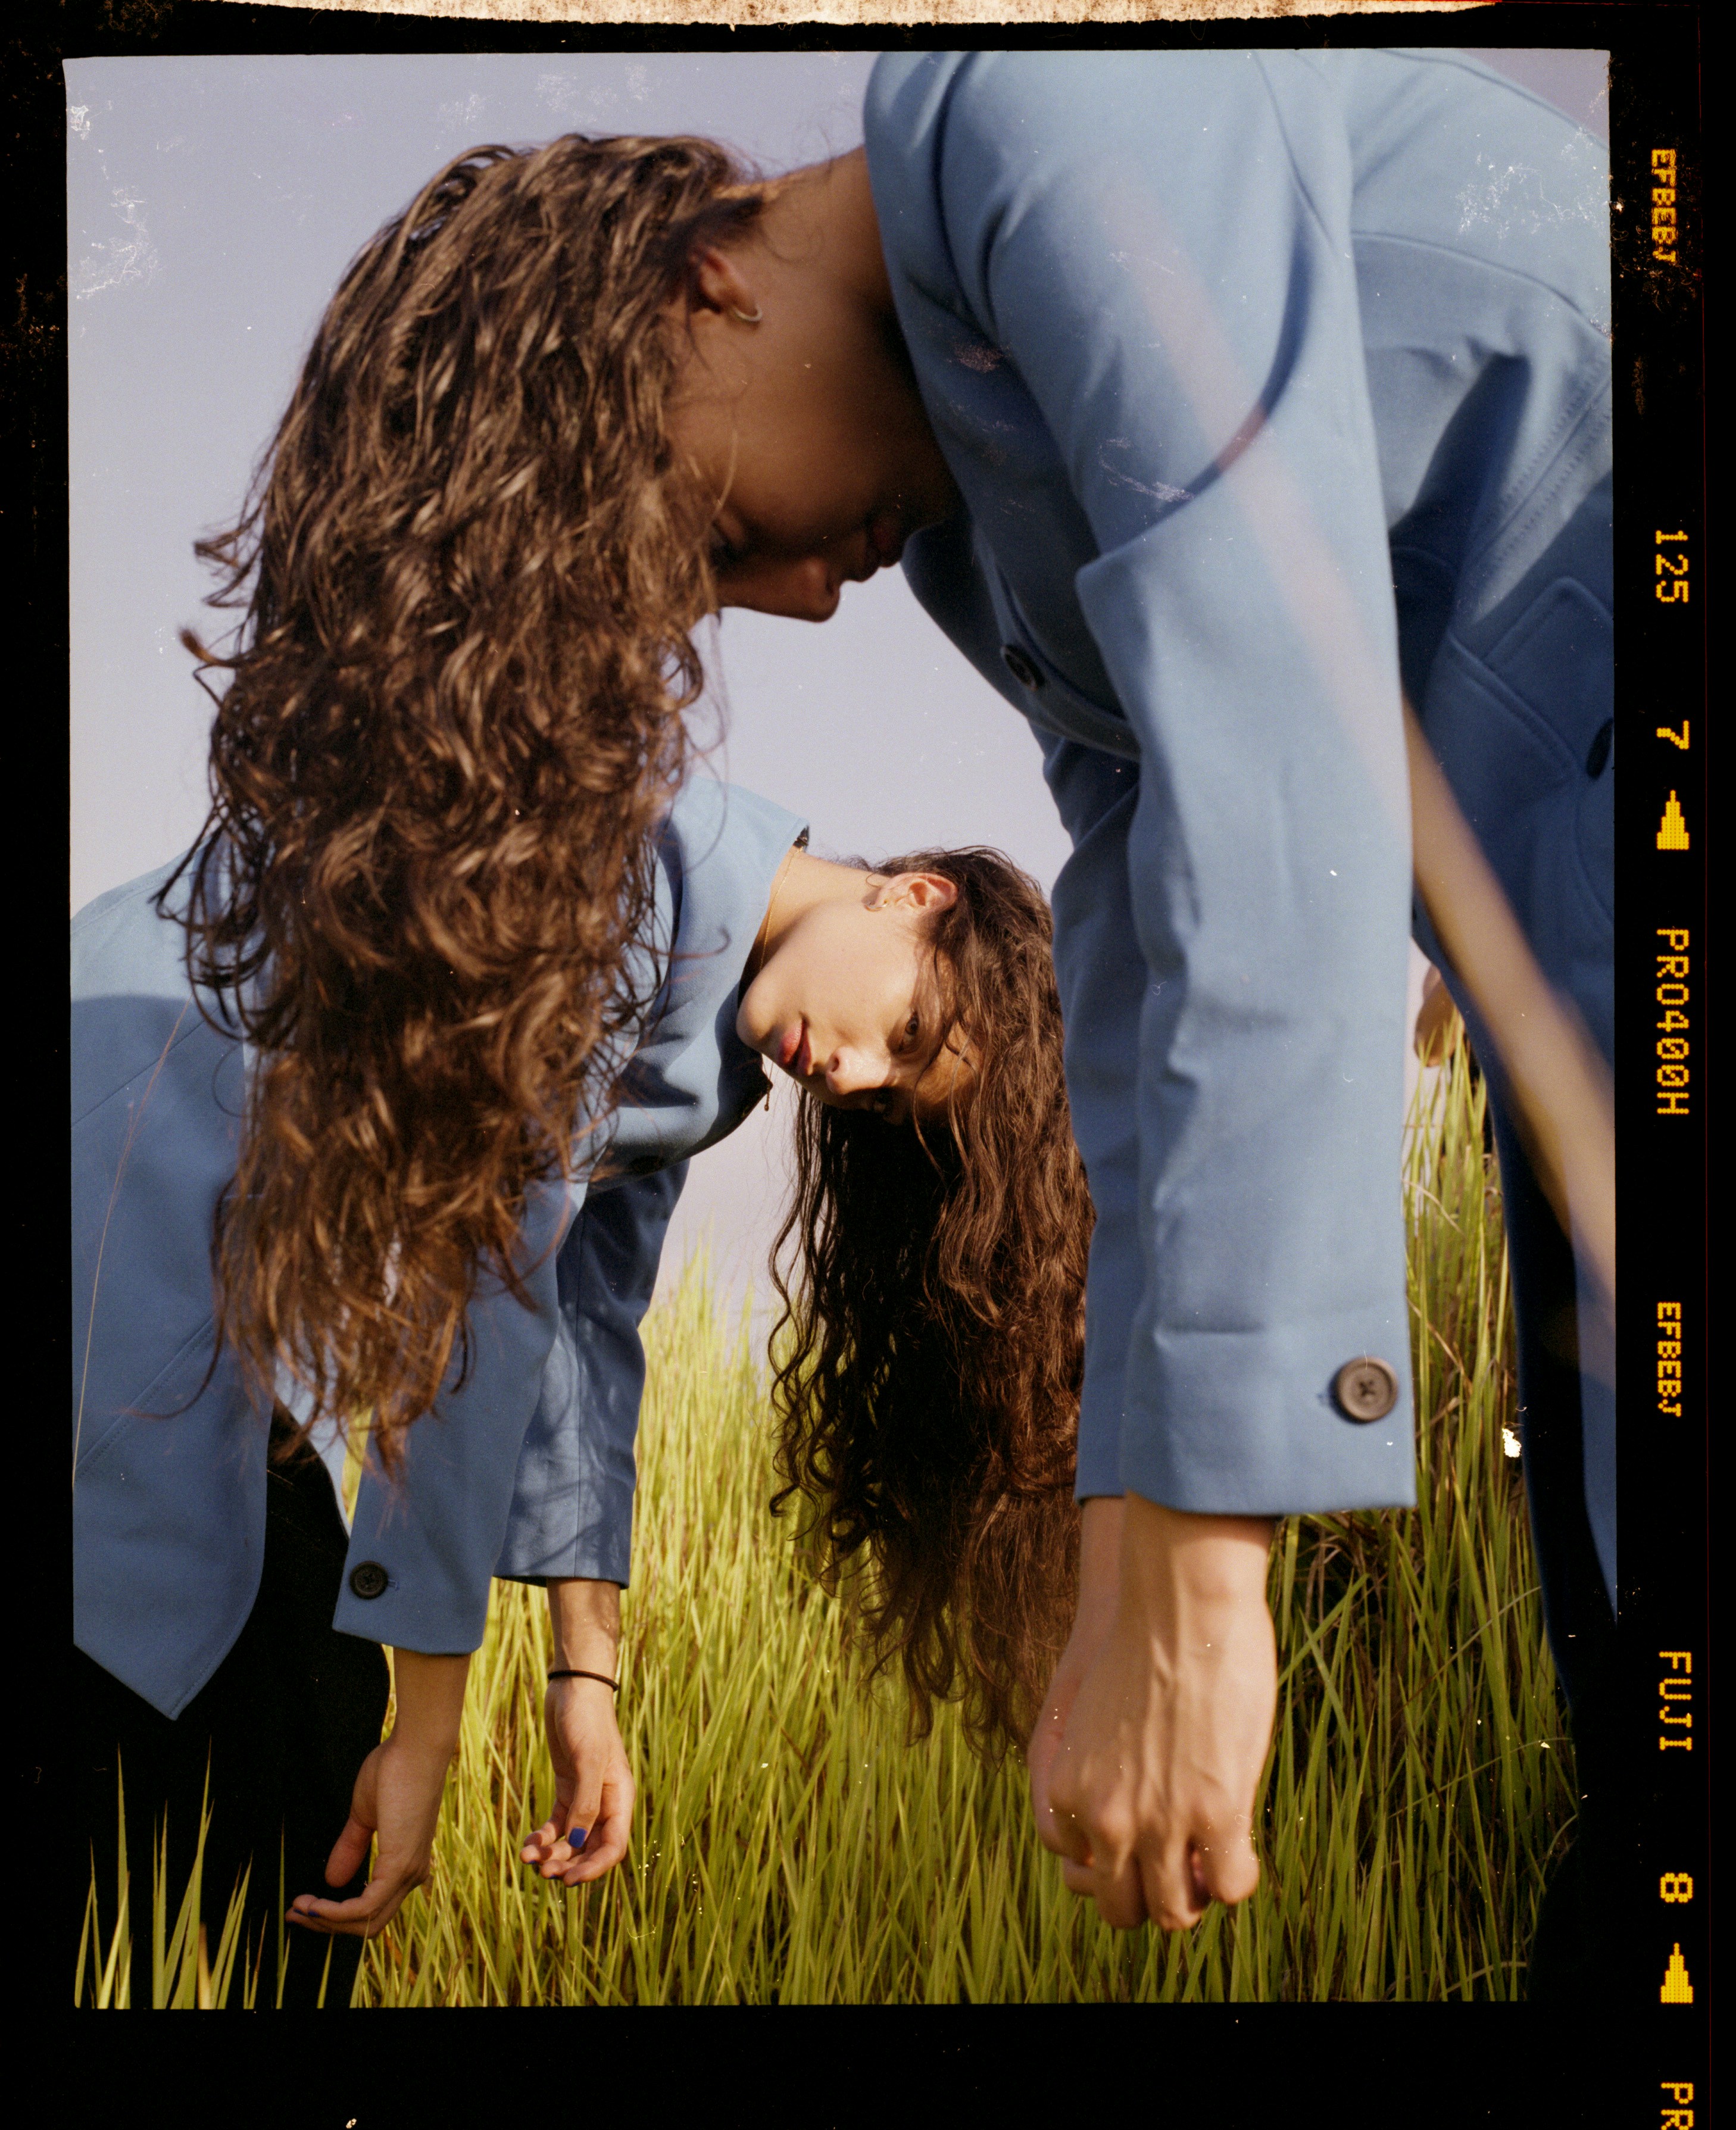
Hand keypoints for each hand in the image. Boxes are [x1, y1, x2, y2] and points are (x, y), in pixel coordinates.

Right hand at [288, 1649, 468, 1939]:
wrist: (415, 1747)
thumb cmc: (395, 1770)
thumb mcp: (365, 1814)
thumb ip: (352, 1846)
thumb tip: (332, 1880)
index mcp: (407, 1864)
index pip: (373, 1909)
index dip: (336, 1915)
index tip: (303, 1907)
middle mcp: (412, 1875)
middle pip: (369, 1925)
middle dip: (328, 1925)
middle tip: (295, 1914)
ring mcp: (409, 1873)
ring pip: (367, 1923)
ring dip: (327, 1921)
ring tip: (298, 1909)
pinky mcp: (400, 1866)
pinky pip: (365, 1908)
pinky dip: (336, 1913)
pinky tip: (314, 1905)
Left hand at [520, 1677, 635, 1884]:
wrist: (573, 1688)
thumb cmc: (587, 1720)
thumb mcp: (587, 1760)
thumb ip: (585, 1801)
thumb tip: (578, 1841)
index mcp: (620, 1797)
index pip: (614, 1846)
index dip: (594, 1868)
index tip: (569, 1881)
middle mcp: (605, 1802)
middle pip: (591, 1848)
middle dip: (568, 1864)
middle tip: (543, 1873)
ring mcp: (585, 1797)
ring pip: (571, 1840)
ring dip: (552, 1853)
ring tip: (527, 1857)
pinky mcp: (566, 1789)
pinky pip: (556, 1824)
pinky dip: (543, 1837)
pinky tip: (528, 1842)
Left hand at [1042, 1494, 1276, 1931]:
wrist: (1179, 1605)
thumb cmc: (1142, 1647)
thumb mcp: (1095, 1722)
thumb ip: (1099, 1772)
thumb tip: (1120, 1821)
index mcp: (1068, 1792)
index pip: (1083, 1873)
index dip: (1119, 1865)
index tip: (1146, 1846)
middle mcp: (1106, 1819)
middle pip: (1123, 1908)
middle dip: (1154, 1896)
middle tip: (1183, 1869)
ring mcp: (1160, 1823)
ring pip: (1175, 1912)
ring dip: (1197, 1897)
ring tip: (1214, 1865)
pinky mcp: (1217, 1815)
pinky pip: (1231, 1887)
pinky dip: (1239, 1878)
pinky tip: (1245, 1848)